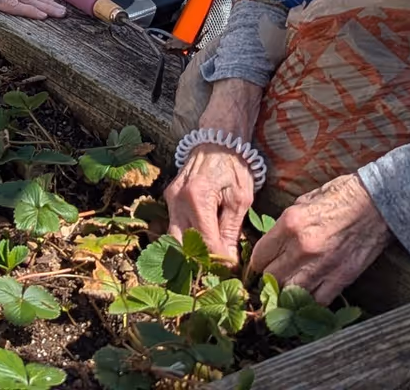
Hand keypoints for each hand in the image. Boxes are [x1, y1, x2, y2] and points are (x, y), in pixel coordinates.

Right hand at [164, 146, 254, 265]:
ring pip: (174, 236)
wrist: (216, 140)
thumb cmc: (233, 166)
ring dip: (191, 251)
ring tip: (211, 259)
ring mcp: (170, 199)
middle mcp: (177, 200)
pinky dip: (187, 238)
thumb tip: (228, 259)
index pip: (205, 241)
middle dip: (199, 260)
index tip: (232, 269)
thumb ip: (231, 230)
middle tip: (218, 269)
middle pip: (182, 243)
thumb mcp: (240, 199)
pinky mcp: (169, 198)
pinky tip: (201, 244)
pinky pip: (175, 224)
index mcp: (197, 198)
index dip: (219, 259)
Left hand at [248, 173, 388, 304]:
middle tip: (272, 279)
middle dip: (268, 280)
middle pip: (271, 278)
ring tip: (287, 291)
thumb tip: (273, 244)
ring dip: (286, 294)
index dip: (258, 264)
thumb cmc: (341, 196)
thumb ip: (285, 226)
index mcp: (290, 224)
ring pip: (290, 294)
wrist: (378, 203)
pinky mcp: (341, 278)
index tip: (262, 266)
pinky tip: (309, 296)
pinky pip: (317, 301)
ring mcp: (322, 265)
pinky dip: (310, 302)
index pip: (259, 257)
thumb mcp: (304, 201)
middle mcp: (302, 248)